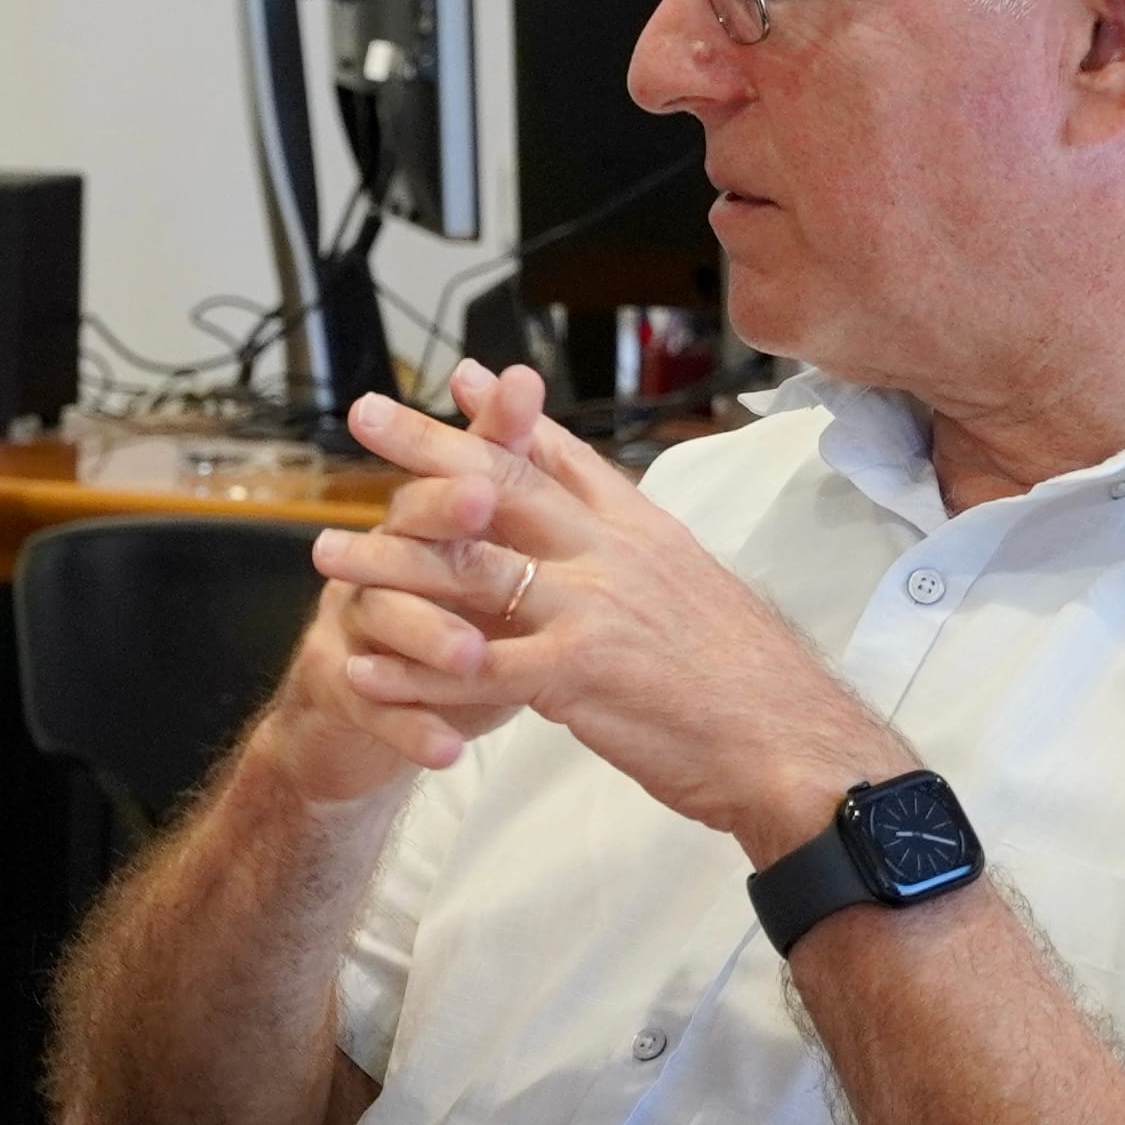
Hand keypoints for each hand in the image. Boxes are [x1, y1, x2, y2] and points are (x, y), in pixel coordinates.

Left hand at [292, 359, 899, 854]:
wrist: (800, 749)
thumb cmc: (752, 685)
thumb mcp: (698, 592)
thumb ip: (641, 556)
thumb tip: (612, 534)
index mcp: (646, 533)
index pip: (566, 457)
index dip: (508, 414)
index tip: (459, 375)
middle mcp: (616, 555)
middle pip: (504, 486)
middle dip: (428, 447)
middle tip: (362, 415)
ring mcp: (595, 610)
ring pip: (472, 571)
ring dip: (391, 563)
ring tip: (324, 556)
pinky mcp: (579, 677)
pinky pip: (474, 669)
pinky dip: (413, 671)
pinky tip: (361, 669)